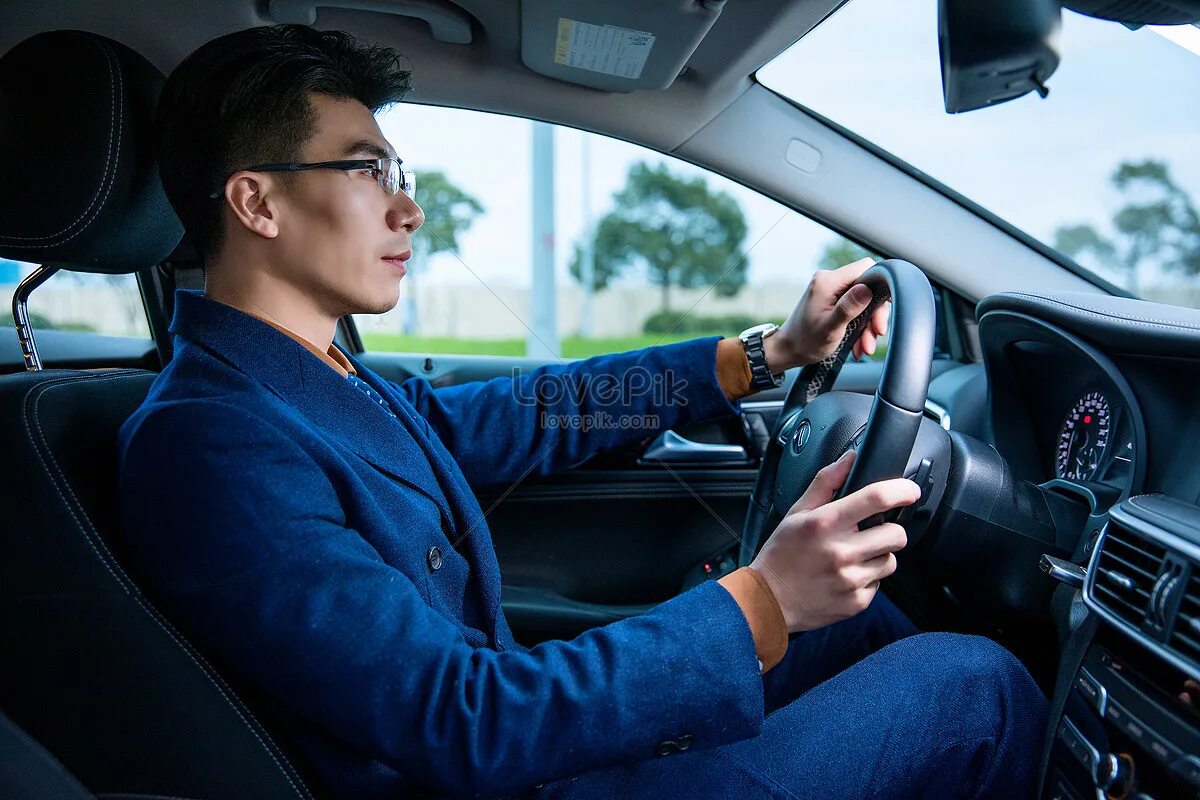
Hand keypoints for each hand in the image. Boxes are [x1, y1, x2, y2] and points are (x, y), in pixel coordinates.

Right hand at [749, 451, 918, 633]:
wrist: (769, 601)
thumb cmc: (782, 554)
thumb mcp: (797, 512)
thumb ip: (826, 482)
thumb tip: (849, 459)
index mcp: (825, 523)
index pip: (876, 499)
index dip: (902, 490)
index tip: (909, 490)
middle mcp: (840, 551)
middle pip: (896, 534)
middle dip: (890, 530)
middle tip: (872, 532)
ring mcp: (850, 580)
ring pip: (891, 561)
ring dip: (878, 556)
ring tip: (853, 557)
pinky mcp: (856, 602)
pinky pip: (879, 584)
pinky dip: (867, 579)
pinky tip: (846, 576)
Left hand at [763, 257, 890, 371]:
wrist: (788, 351)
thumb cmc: (805, 341)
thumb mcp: (830, 328)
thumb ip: (849, 307)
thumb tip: (868, 289)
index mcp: (828, 281)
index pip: (866, 267)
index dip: (880, 285)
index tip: (885, 307)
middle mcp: (830, 281)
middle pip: (868, 288)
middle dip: (874, 314)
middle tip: (876, 334)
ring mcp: (831, 291)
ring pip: (864, 302)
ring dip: (868, 325)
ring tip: (864, 347)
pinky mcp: (833, 301)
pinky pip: (856, 309)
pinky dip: (860, 327)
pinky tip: (858, 344)